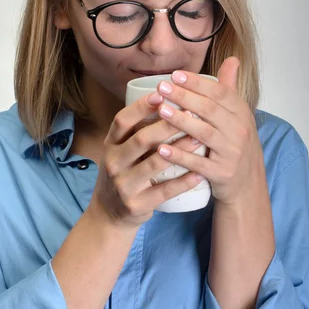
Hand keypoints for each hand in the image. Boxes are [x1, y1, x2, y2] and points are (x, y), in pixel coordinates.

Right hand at [89, 94, 203, 228]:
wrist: (108, 214)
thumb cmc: (123, 174)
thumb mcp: (120, 151)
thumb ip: (135, 131)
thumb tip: (164, 99)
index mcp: (110, 145)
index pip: (122, 120)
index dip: (141, 106)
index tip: (162, 94)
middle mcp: (113, 162)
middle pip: (141, 139)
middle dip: (167, 125)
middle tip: (191, 113)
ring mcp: (124, 185)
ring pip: (155, 164)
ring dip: (179, 150)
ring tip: (200, 139)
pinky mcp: (136, 204)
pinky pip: (164, 191)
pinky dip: (183, 182)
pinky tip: (199, 174)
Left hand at [154, 57, 266, 205]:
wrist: (248, 185)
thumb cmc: (236, 145)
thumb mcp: (238, 117)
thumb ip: (230, 89)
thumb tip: (232, 59)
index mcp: (241, 113)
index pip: (219, 92)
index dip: (197, 82)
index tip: (175, 75)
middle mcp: (239, 131)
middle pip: (210, 110)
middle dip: (184, 96)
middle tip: (161, 88)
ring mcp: (231, 153)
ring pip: (204, 133)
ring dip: (181, 121)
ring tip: (161, 111)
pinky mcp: (222, 173)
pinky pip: (199, 163)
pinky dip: (180, 156)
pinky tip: (162, 149)